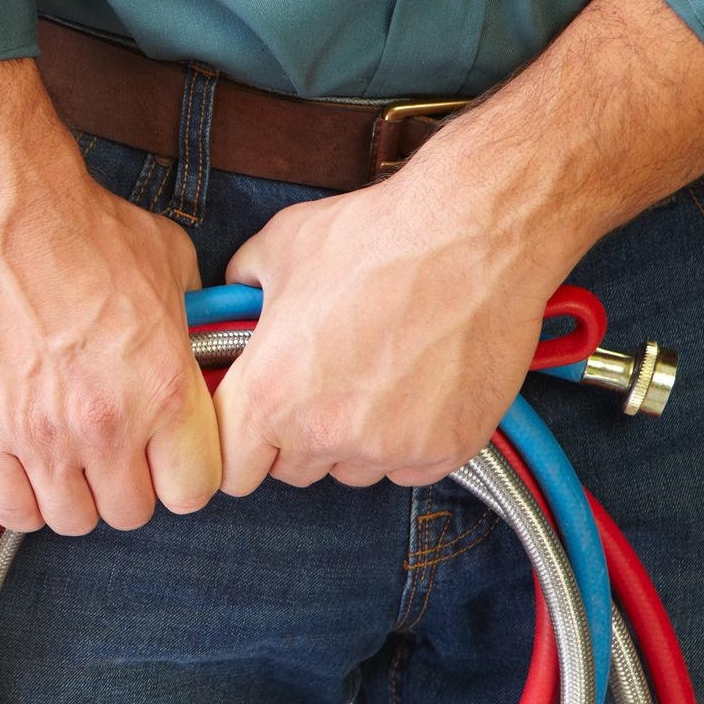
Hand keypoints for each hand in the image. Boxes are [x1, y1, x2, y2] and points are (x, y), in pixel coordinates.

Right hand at [0, 57, 220, 533]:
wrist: (1, 208)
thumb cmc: (79, 227)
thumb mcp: (170, 266)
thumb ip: (190, 320)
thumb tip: (197, 338)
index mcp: (163, 390)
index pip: (192, 490)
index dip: (180, 480)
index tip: (165, 465)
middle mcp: (108, 424)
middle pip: (130, 512)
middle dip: (124, 488)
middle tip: (110, 458)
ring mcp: (42, 435)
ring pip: (70, 519)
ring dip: (71, 497)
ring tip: (63, 462)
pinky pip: (10, 509)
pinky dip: (19, 499)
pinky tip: (21, 467)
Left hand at [214, 0, 703, 492]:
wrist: (473, 232)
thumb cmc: (379, 236)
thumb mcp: (281, 248)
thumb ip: (242, 288)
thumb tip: (232, 299)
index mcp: (267, 394)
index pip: (230, 469)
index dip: (240, 446)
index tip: (254, 429)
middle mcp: (322, 433)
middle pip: (291, 470)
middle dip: (297, 437)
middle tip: (324, 383)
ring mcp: (386, 448)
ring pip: (351, 471)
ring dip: (354, 439)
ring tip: (377, 373)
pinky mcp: (442, 451)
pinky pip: (408, 469)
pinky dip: (409, 440)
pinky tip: (418, 385)